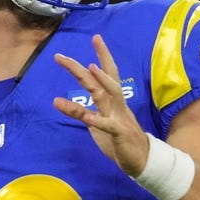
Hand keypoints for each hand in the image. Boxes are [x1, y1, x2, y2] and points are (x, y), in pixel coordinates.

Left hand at [52, 34, 148, 176]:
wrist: (141, 161)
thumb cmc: (118, 140)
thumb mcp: (94, 124)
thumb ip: (78, 112)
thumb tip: (58, 101)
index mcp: (111, 101)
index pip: (106, 74)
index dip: (101, 56)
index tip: (95, 37)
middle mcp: (116, 104)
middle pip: (105, 78)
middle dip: (91, 63)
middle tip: (64, 55)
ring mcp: (119, 117)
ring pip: (113, 94)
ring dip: (102, 81)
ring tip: (89, 69)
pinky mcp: (120, 134)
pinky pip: (108, 126)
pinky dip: (98, 120)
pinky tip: (88, 117)